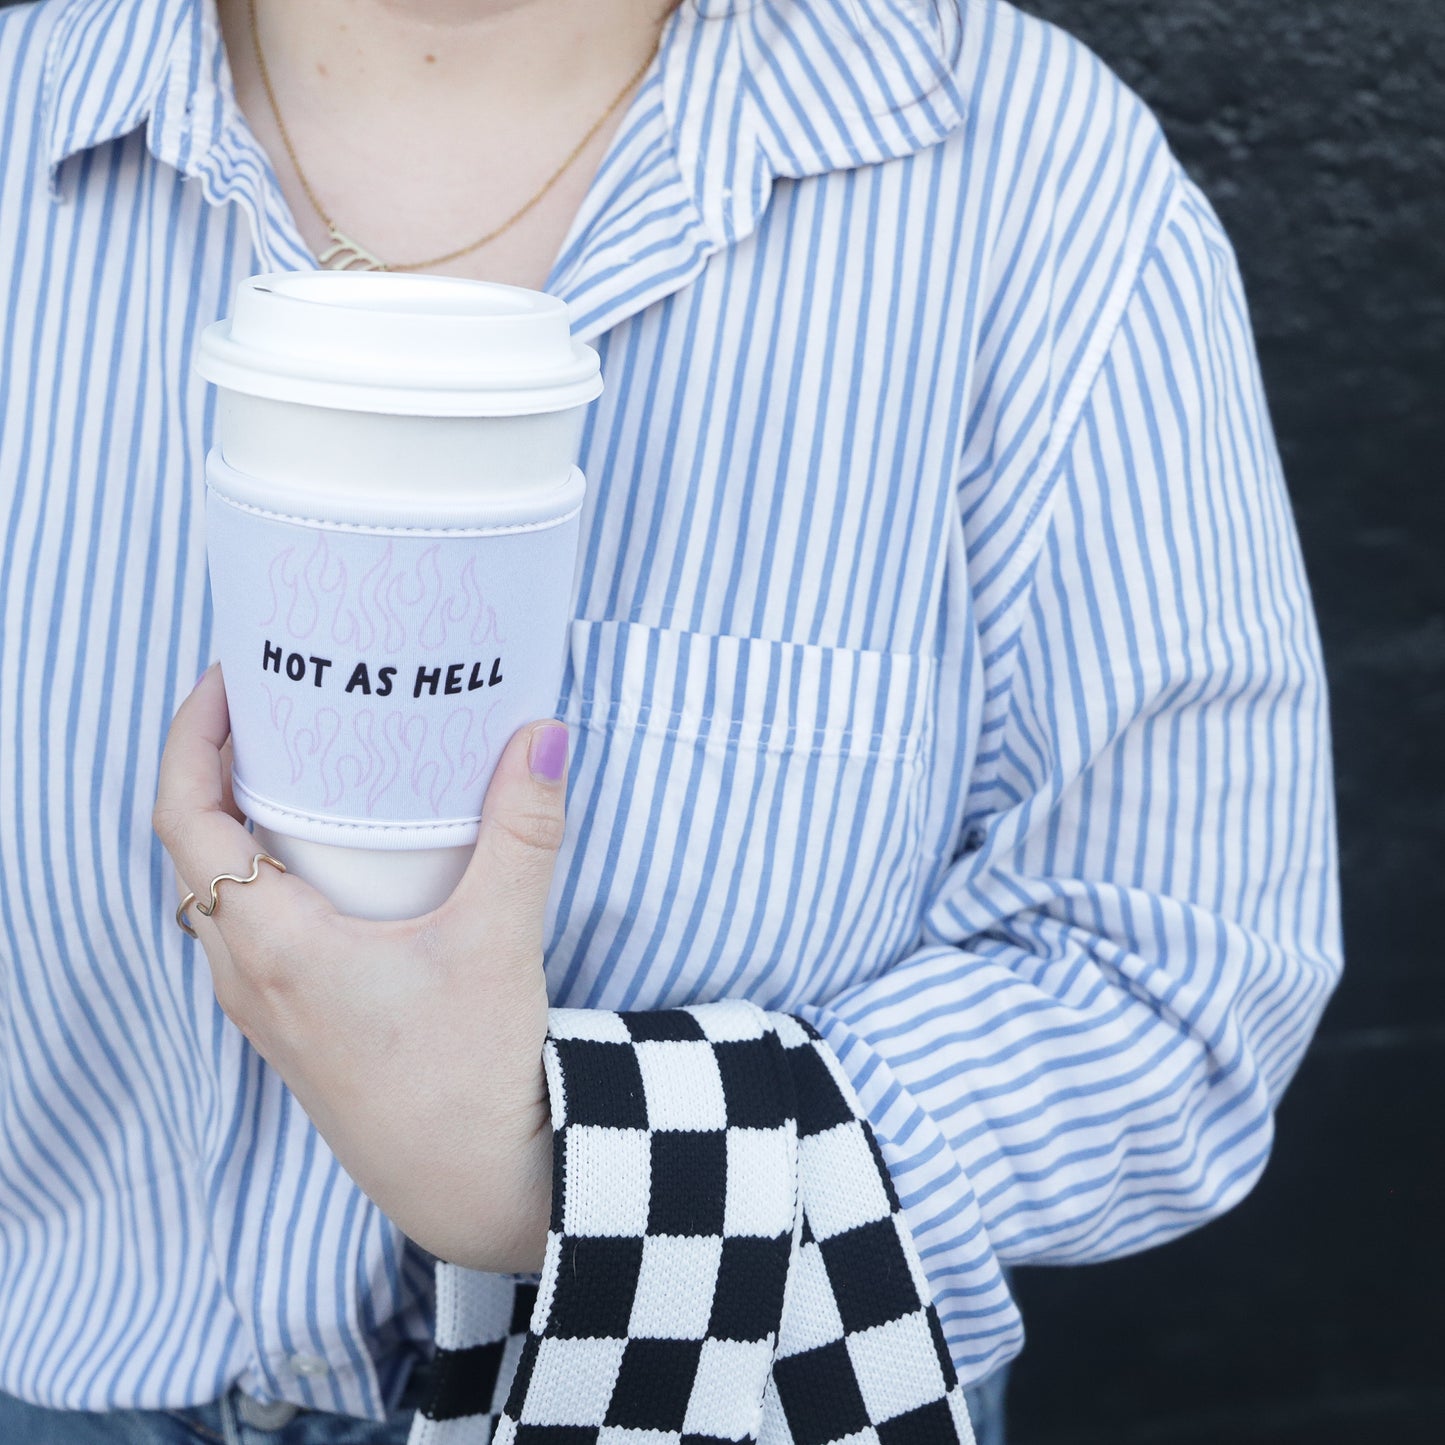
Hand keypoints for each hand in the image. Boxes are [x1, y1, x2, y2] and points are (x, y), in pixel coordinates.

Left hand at [153, 664, 566, 1273]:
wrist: (474, 1185)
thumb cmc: (471, 1076)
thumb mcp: (499, 940)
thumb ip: (523, 832)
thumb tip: (544, 737)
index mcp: (276, 946)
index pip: (187, 819)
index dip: (191, 738)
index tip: (226, 679)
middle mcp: (250, 977)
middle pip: (193, 848)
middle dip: (215, 766)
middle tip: (269, 704)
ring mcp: (267, 1008)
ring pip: (217, 893)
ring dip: (236, 822)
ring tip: (293, 766)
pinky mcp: (297, 1027)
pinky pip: (250, 929)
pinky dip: (265, 872)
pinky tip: (328, 862)